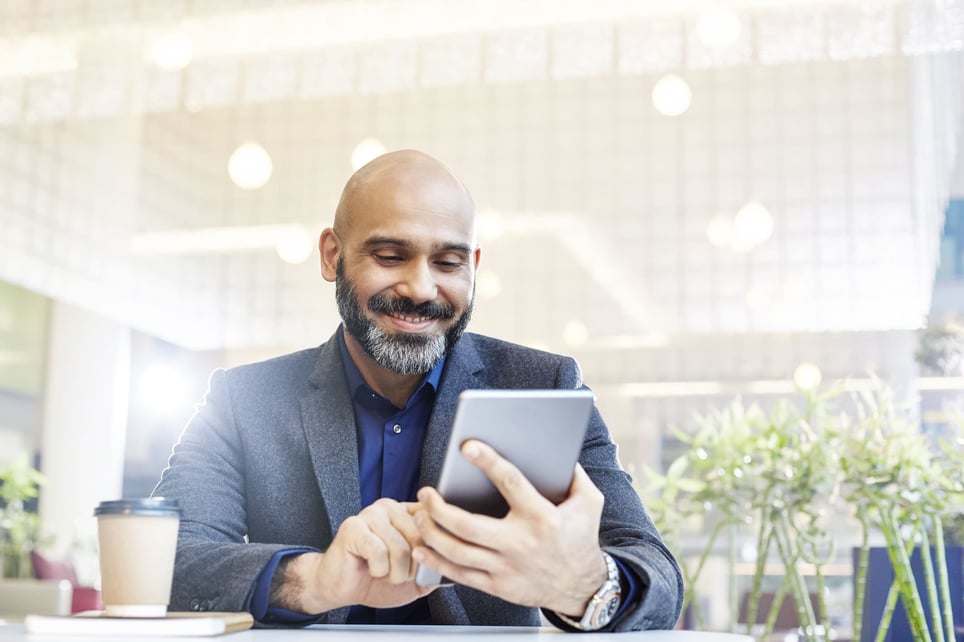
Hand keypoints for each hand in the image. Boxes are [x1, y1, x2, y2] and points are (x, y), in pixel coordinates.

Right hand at [280, 499, 437, 612]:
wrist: (340, 587)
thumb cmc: (375, 579)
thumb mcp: (413, 578)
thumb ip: (434, 569)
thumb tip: (457, 570)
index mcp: (407, 513)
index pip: (433, 519)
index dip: (435, 546)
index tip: (426, 561)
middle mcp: (390, 508)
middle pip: (420, 536)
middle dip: (413, 566)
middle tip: (399, 574)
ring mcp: (370, 514)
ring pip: (401, 547)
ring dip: (395, 573)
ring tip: (384, 573)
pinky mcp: (354, 527)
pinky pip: (379, 552)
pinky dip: (379, 571)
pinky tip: (370, 568)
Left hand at [412, 440, 608, 615]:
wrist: (582, 588)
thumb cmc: (581, 539)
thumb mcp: (589, 503)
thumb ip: (575, 475)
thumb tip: (560, 450)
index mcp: (541, 516)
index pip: (510, 483)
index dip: (488, 462)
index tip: (467, 447)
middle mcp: (520, 543)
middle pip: (468, 525)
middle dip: (439, 508)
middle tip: (426, 492)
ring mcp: (506, 567)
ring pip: (458, 552)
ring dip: (432, 532)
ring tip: (420, 515)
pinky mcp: (498, 586)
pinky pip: (460, 575)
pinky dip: (437, 562)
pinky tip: (422, 548)